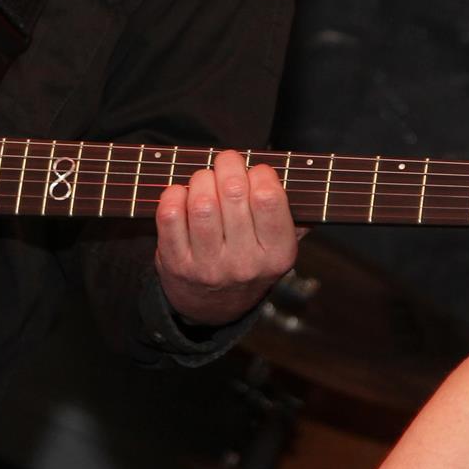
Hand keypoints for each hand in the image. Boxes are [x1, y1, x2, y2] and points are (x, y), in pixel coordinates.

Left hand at [153, 149, 299, 327]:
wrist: (214, 306)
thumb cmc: (249, 259)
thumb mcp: (279, 246)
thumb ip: (292, 214)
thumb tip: (299, 180)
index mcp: (277, 255)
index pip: (269, 199)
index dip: (260, 173)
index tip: (256, 171)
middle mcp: (244, 264)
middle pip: (232, 193)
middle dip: (228, 165)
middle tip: (227, 162)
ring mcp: (208, 266)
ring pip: (201, 203)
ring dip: (201, 179)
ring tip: (205, 180)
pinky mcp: (176, 264)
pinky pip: (170, 216)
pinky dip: (173, 195)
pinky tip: (182, 194)